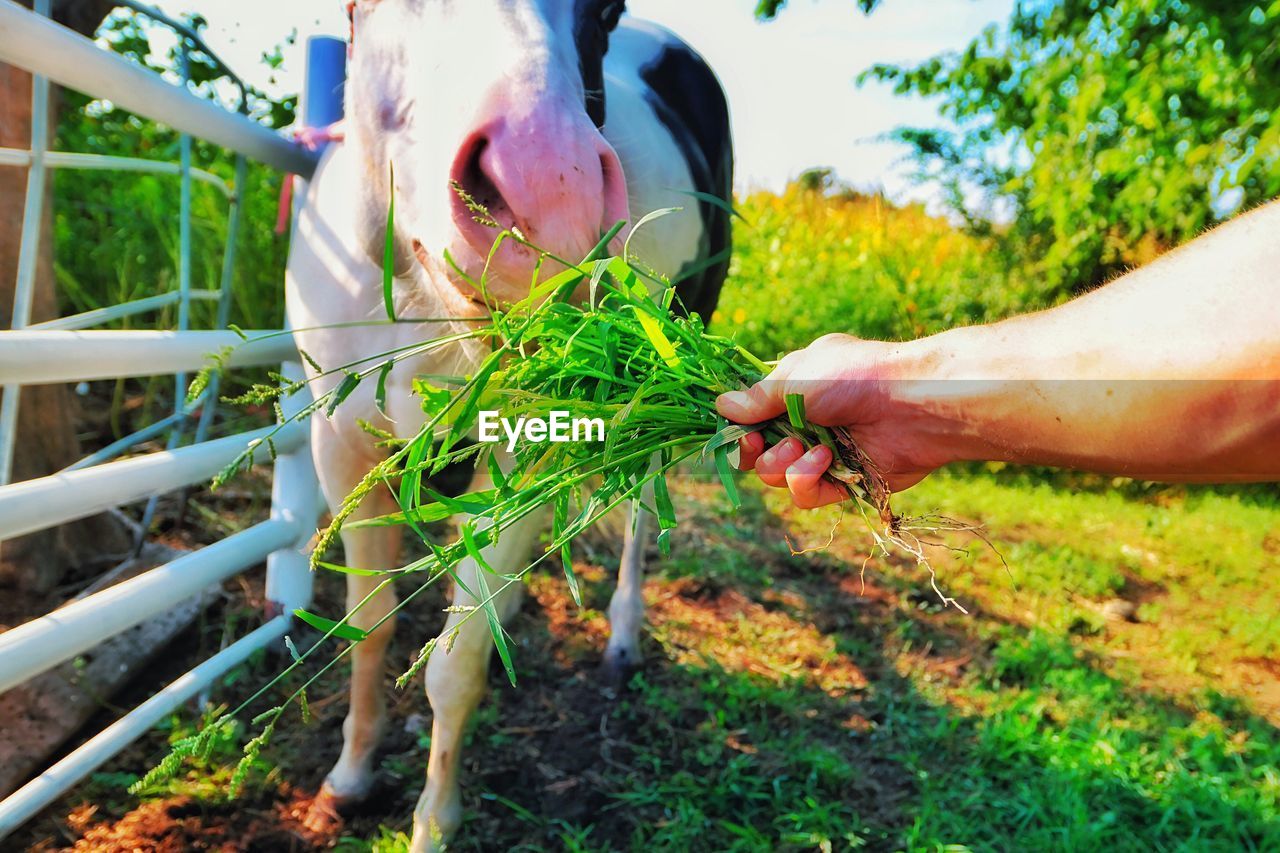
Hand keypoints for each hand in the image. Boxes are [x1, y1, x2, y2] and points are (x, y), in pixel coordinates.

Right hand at [715, 333, 957, 506]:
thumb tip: (721, 406)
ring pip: (776, 476)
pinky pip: (804, 494)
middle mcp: (805, 423)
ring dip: (782, 464)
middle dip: (754, 451)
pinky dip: (806, 480)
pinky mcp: (842, 482)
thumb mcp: (797, 379)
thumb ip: (758, 399)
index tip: (738, 429)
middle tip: (760, 443)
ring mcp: (823, 453)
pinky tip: (823, 462)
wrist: (912, 404)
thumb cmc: (855, 378)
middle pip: (757, 452)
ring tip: (804, 447)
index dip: (739, 428)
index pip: (752, 416)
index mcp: (794, 391)